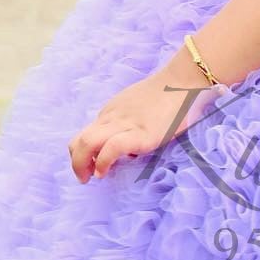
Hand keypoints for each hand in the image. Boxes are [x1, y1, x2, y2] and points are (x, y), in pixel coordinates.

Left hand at [69, 66, 217, 181]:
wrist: (183, 81)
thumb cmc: (168, 94)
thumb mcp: (139, 107)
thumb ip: (130, 123)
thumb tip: (130, 149)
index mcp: (112, 112)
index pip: (87, 134)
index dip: (83, 154)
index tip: (91, 166)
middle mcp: (113, 117)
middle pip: (79, 140)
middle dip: (76, 162)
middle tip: (83, 177)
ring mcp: (126, 125)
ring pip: (88, 142)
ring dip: (81, 164)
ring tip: (89, 178)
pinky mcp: (141, 133)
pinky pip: (112, 147)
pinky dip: (103, 161)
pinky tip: (104, 171)